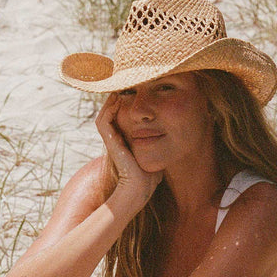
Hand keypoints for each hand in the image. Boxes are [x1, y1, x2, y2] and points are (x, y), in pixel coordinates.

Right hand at [96, 94, 161, 211]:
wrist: (141, 189)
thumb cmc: (150, 177)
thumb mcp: (155, 155)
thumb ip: (158, 147)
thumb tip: (173, 140)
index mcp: (124, 141)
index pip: (120, 119)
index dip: (125, 105)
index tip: (135, 93)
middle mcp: (115, 140)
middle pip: (110, 114)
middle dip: (117, 99)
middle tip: (126, 86)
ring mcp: (111, 141)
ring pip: (104, 115)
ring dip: (111, 101)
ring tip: (120, 89)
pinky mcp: (110, 142)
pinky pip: (104, 121)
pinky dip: (108, 109)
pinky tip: (117, 99)